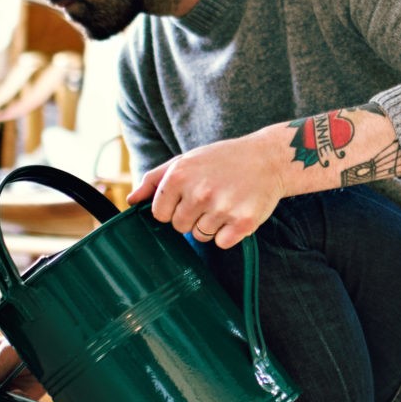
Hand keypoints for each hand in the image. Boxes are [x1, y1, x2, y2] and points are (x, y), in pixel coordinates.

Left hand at [128, 131, 286, 249]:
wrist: (270, 158)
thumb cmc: (224, 159)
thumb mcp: (186, 160)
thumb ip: (155, 179)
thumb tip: (131, 201)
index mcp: (179, 176)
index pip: (159, 214)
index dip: (173, 207)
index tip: (189, 196)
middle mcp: (199, 192)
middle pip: (179, 227)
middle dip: (192, 217)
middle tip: (211, 197)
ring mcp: (222, 209)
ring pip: (200, 237)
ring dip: (211, 225)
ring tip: (226, 202)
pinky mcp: (243, 223)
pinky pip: (221, 243)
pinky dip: (229, 233)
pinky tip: (237, 212)